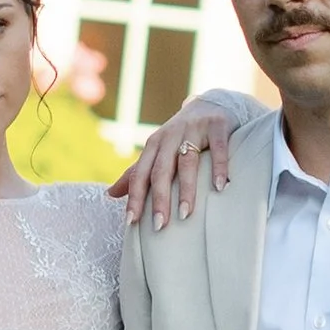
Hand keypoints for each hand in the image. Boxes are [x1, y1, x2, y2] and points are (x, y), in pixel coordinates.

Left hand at [109, 98, 235, 229]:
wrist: (212, 103)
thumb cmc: (182, 135)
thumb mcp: (159, 151)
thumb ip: (138, 173)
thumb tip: (110, 194)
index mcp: (154, 145)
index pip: (141, 174)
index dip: (135, 198)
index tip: (131, 222)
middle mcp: (171, 136)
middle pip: (161, 171)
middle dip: (159, 199)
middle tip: (159, 226)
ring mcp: (194, 129)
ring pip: (187, 162)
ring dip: (186, 189)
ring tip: (185, 214)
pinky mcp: (217, 125)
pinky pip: (218, 149)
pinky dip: (218, 167)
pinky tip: (219, 187)